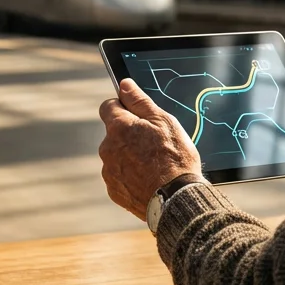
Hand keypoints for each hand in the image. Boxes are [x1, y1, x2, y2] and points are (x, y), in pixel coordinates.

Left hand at [98, 79, 203, 219]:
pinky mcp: (114, 190)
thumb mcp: (163, 121)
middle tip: (153, 143)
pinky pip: (120, 176)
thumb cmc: (174, 158)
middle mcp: (107, 148)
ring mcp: (109, 171)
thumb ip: (140, 101)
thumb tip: (124, 85)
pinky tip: (149, 179)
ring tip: (154, 164)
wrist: (176, 199)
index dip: (123, 106)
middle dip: (129, 134)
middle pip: (114, 133)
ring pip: (117, 156)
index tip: (136, 113)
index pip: (108, 106)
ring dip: (129, 156)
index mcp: (118, 127)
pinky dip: (131, 176)